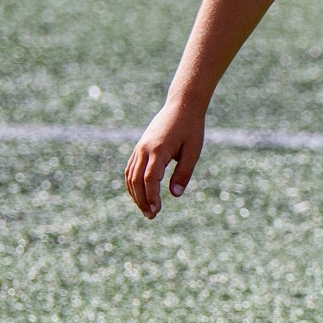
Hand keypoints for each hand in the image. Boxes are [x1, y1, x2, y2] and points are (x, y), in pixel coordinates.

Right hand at [124, 99, 205, 218]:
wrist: (181, 106)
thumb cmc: (191, 128)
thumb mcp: (193, 151)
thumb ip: (184, 173)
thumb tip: (175, 195)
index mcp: (158, 150)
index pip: (150, 179)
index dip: (151, 197)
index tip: (156, 211)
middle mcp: (144, 149)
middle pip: (136, 180)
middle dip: (142, 200)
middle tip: (151, 217)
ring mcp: (140, 147)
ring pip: (130, 175)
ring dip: (135, 194)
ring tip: (146, 210)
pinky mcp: (140, 147)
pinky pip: (130, 168)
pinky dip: (132, 184)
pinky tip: (140, 195)